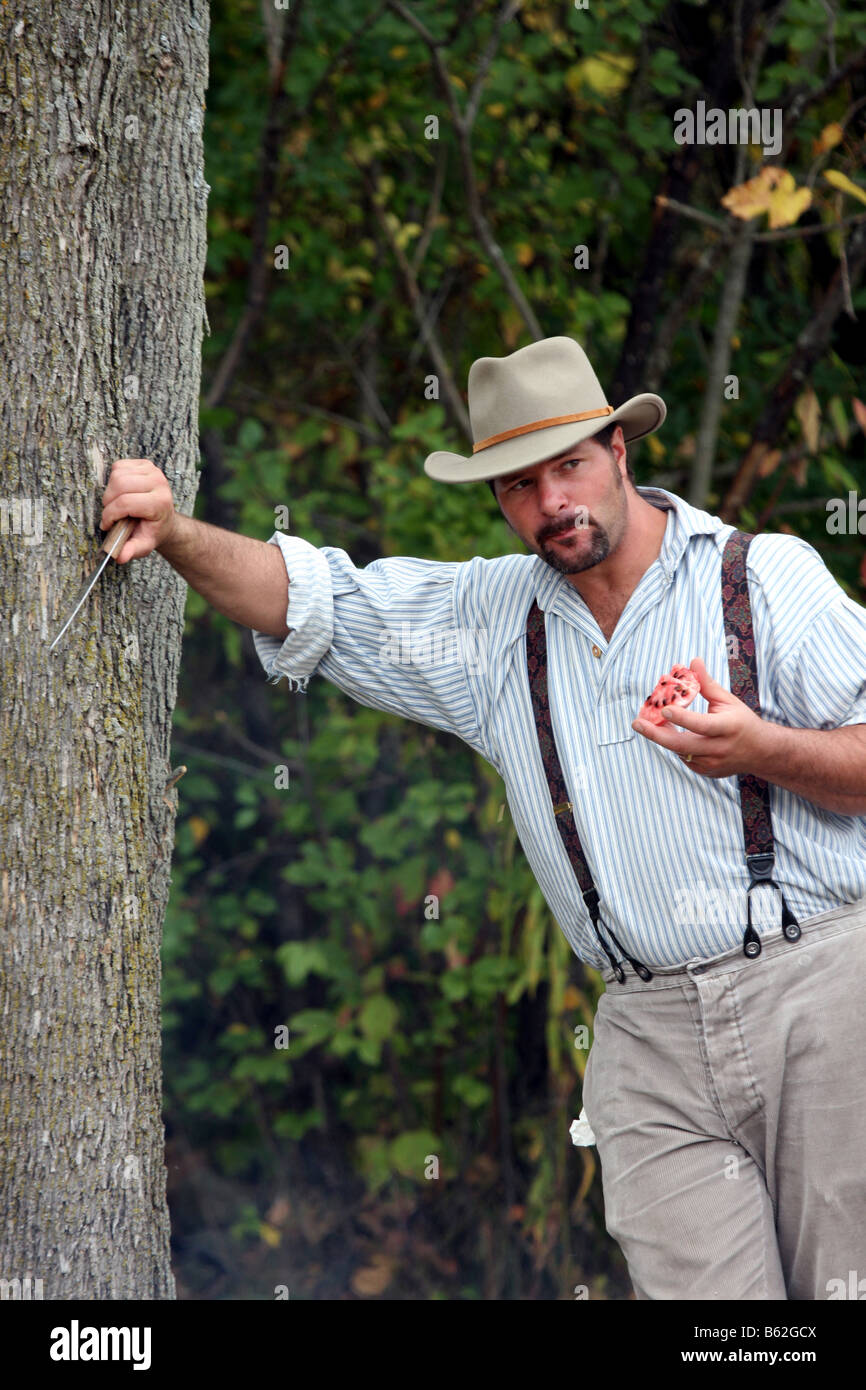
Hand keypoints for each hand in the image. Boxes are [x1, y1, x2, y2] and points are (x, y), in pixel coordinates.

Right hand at [99, 459, 176, 562]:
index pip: (126, 502)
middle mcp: (159, 483)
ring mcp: (153, 471)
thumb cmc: (151, 531)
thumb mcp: (144, 544)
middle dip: (109, 502)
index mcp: (160, 503)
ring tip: (117, 504)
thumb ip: (132, 550)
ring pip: (117, 474)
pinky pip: (118, 466)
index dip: (111, 514)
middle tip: (112, 514)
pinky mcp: (145, 464)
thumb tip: (120, 557)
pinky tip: (121, 492)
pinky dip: (113, 480)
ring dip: (110, 491)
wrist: (163, 518)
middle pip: (120, 485)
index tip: (107, 525)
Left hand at [630, 657, 766, 778]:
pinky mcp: (706, 772)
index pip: (702, 724)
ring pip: (679, 751)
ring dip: (663, 736)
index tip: (664, 708)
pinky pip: (683, 758)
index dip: (683, 718)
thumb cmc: (741, 721)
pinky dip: (675, 745)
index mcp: (728, 727)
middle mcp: (719, 748)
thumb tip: (692, 661)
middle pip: (683, 745)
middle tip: (637, 724)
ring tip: (648, 722)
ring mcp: (712, 764)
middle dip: (656, 734)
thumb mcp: (727, 700)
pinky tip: (670, 732)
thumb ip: (707, 683)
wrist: (761, 752)